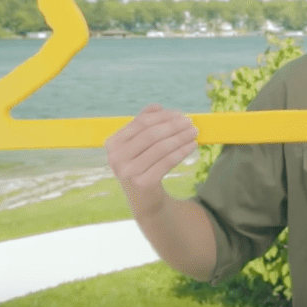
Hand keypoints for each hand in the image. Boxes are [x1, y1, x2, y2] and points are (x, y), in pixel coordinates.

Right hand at [105, 104, 199, 218]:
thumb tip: (157, 107)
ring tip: (194, 132)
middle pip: (151, 134)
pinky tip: (192, 145)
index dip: (163, 116)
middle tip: (190, 122)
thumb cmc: (142, 165)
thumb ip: (144, 124)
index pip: (141, 122)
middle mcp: (116, 157)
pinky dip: (182, 151)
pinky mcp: (143, 183)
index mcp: (112, 143)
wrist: (144, 199)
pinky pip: (167, 162)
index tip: (180, 114)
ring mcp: (128, 172)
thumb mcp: (139, 145)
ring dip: (181, 137)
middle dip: (174, 126)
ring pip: (161, 147)